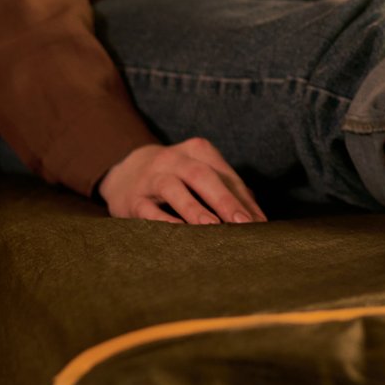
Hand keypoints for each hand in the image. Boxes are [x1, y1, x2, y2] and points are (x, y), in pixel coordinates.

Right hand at [97, 137, 267, 224]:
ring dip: (195, 209)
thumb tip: (257, 216)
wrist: (124, 173)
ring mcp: (151, 178)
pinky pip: (149, 210)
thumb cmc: (178, 177)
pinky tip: (180, 233)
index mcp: (198, 150)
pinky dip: (165, 221)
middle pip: (203, 176)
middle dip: (225, 200)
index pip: (225, 174)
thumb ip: (227, 189)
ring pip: (174, 189)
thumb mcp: (201, 172)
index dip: (244, 199)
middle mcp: (174, 159)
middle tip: (243, 224)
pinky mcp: (133, 199)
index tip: (260, 223)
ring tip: (214, 227)